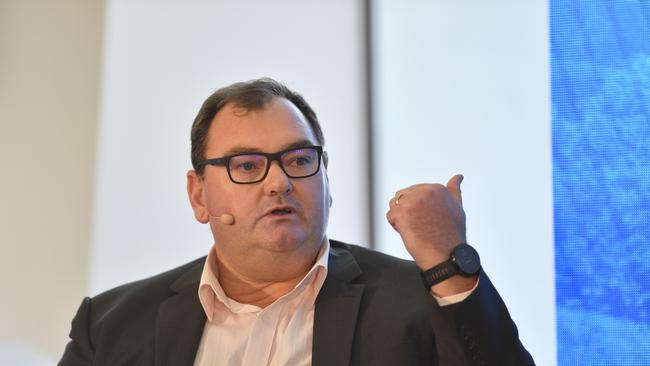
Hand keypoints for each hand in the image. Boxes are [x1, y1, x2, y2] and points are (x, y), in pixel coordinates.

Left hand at [386, 174, 475, 295]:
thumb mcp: (457, 208)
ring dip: (401, 218)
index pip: (415, 192)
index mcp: (438, 188)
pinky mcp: (402, 212)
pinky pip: (390, 216)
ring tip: (417, 229)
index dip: (419, 209)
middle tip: (424, 226)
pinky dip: (397, 227)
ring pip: (395, 205)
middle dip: (408, 212)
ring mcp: (413, 201)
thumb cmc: (452, 237)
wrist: (447, 257)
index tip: (431, 220)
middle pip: (403, 197)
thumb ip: (454, 191)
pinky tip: (411, 233)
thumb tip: (458, 176)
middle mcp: (426, 191)